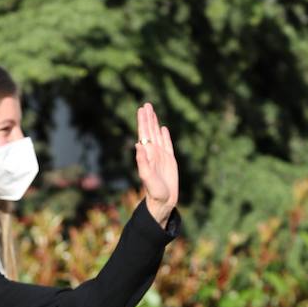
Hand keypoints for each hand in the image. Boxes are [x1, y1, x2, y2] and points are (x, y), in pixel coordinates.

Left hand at [134, 102, 178, 228]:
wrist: (163, 202)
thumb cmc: (154, 192)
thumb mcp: (147, 177)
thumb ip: (142, 161)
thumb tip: (137, 144)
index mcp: (147, 155)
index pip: (144, 134)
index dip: (143, 122)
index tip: (141, 109)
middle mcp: (153, 153)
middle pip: (150, 132)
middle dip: (148, 118)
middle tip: (146, 104)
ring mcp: (162, 156)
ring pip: (158, 135)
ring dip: (155, 124)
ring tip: (152, 112)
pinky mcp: (170, 160)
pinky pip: (168, 144)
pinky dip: (165, 135)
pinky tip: (163, 128)